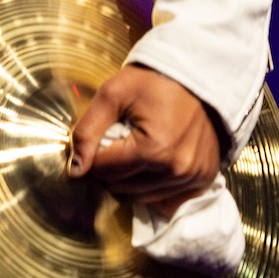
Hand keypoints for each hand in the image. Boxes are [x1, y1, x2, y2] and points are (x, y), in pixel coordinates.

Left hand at [67, 65, 220, 214]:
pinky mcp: (203, 179)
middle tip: (119, 143)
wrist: (196, 76)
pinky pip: (168, 201)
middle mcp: (176, 169)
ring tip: (137, 150)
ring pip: (142, 197)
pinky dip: (156, 189)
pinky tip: (154, 168)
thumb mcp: (112, 94)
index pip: (104, 171)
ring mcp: (193, 177)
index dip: (95, 155)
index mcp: (153, 149)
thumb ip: (88, 131)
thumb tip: (74, 170)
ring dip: (132, 180)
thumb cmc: (153, 81)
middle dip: (112, 169)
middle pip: (122, 188)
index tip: (103, 138)